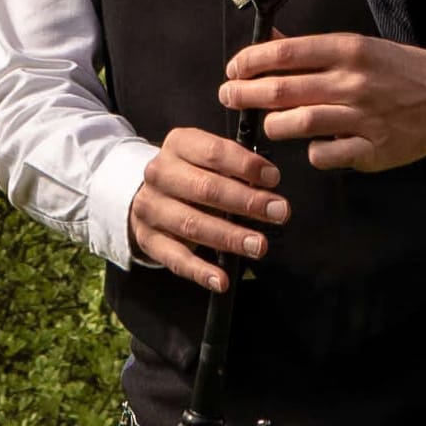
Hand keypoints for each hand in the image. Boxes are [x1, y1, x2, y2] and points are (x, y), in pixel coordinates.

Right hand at [126, 127, 290, 293]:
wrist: (147, 194)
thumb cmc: (190, 176)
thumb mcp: (206, 159)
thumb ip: (234, 167)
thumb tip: (267, 183)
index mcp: (178, 145)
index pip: (213, 152)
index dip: (245, 165)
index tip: (273, 178)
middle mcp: (160, 174)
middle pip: (206, 188)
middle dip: (247, 202)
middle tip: (278, 212)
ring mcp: (151, 207)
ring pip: (193, 224)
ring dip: (230, 237)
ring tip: (259, 245)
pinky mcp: (149, 239)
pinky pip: (176, 258)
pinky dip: (200, 272)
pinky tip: (221, 280)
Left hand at [221, 34, 425, 172]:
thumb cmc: (397, 69)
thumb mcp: (356, 47)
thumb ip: (311, 49)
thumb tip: (268, 42)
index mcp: (348, 50)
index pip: (285, 53)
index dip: (250, 61)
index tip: (234, 68)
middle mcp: (354, 82)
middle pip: (282, 90)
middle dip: (245, 94)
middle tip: (228, 95)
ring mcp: (364, 118)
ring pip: (298, 123)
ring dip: (273, 124)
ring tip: (268, 123)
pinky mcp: (374, 150)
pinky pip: (325, 155)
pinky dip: (312, 151)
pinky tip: (313, 144)